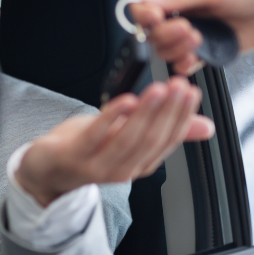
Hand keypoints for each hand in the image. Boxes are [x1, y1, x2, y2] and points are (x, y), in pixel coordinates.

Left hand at [15, 77, 214, 206]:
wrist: (47, 169)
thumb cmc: (88, 149)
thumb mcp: (130, 135)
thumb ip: (165, 130)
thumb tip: (206, 126)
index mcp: (140, 164)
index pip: (168, 141)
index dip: (182, 116)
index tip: (190, 91)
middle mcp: (123, 169)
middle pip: (151, 140)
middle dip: (168, 111)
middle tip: (178, 85)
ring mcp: (97, 166)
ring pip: (128, 140)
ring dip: (147, 113)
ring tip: (158, 89)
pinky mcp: (74, 156)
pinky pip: (96, 136)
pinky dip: (112, 118)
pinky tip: (126, 100)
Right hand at [129, 0, 253, 74]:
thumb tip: (146, 2)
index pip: (142, 5)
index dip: (144, 16)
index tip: (157, 18)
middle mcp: (181, 12)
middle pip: (151, 33)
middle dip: (168, 34)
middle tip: (189, 29)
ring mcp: (192, 34)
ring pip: (164, 51)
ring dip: (178, 49)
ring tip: (200, 40)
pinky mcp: (203, 52)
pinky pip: (182, 66)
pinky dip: (187, 65)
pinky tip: (199, 57)